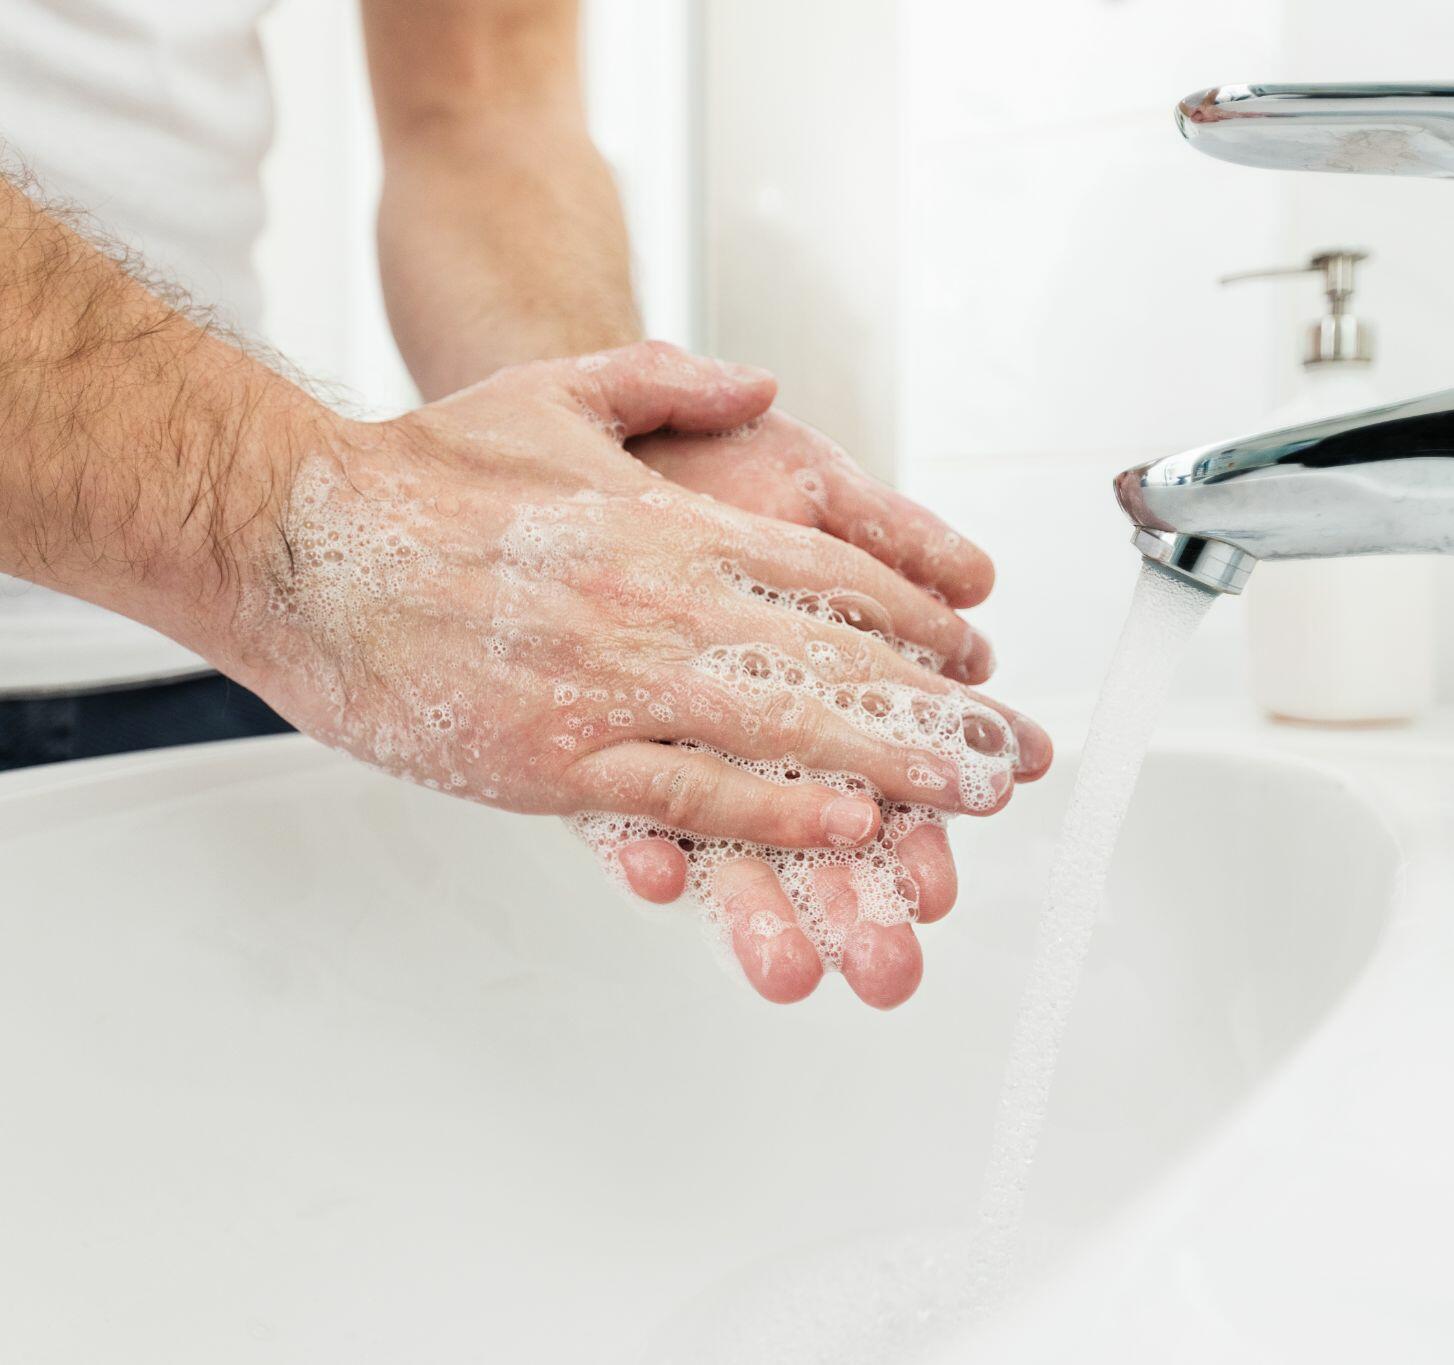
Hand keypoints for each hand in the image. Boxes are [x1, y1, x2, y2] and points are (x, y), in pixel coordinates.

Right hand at [227, 341, 1049, 1007]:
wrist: (291, 536)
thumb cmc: (418, 474)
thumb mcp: (556, 392)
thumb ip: (668, 382)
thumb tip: (759, 386)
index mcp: (667, 521)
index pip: (829, 571)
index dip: (916, 618)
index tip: (973, 656)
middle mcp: (658, 600)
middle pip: (833, 658)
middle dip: (935, 710)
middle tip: (1013, 750)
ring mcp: (609, 684)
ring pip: (781, 730)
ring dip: (889, 767)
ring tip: (969, 799)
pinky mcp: (553, 759)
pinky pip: (687, 792)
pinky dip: (772, 810)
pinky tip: (844, 825)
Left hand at [628, 411, 1026, 1001]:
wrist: (558, 448)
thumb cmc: (688, 464)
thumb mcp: (800, 475)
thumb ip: (890, 531)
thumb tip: (978, 580)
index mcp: (811, 661)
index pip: (886, 747)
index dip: (928, 798)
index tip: (964, 857)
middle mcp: (744, 713)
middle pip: (816, 822)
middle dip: (858, 899)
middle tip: (895, 967)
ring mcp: (669, 736)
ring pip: (724, 842)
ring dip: (758, 909)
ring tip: (794, 974)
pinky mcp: (585, 747)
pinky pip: (611, 811)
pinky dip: (636, 847)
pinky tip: (654, 878)